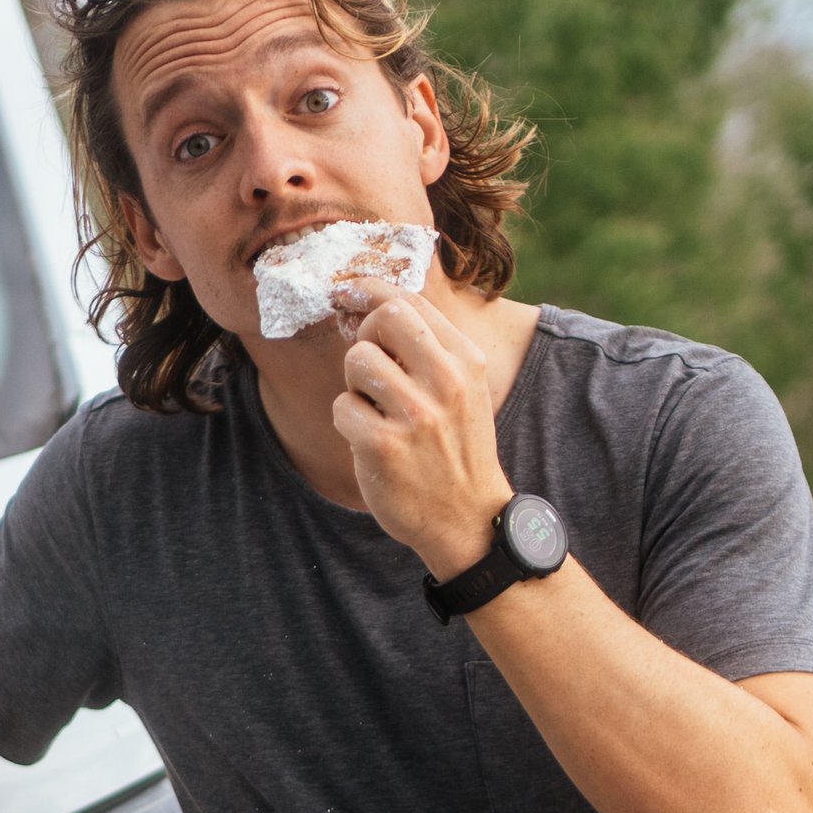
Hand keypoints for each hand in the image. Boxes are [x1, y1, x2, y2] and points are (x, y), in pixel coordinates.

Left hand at [332, 292, 513, 575]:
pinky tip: (370, 440)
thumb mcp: (463, 391)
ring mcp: (416, 416)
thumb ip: (428, 350)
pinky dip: (348, 421)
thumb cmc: (456, 450)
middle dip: (366, 337)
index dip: (371, 292)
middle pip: (384, 319)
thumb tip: (369, 306)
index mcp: (467, 362)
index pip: (410, 302)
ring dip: (356, 385)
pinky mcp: (384, 447)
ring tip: (377, 411)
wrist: (470, 520)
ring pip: (357, 360)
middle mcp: (446, 383)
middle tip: (371, 369)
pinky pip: (342, 407)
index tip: (349, 293)